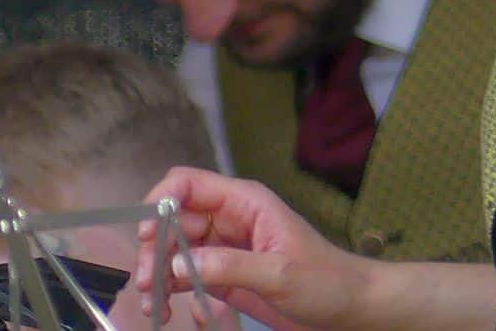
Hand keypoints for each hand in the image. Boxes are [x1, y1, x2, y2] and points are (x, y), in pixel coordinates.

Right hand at [134, 166, 375, 330]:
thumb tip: (179, 262)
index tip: (146, 235)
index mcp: (244, 202)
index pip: (189, 184)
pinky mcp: (222, 274)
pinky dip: (172, 292)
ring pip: (173, 250)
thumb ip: (230, 265)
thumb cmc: (324, 281)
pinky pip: (186, 276)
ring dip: (158, 275)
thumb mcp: (279, 273)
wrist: (349, 307)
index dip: (161, 202)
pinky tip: (172, 311)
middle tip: (147, 284)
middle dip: (154, 249)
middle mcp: (228, 219)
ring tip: (155, 306)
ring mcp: (223, 248)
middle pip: (173, 220)